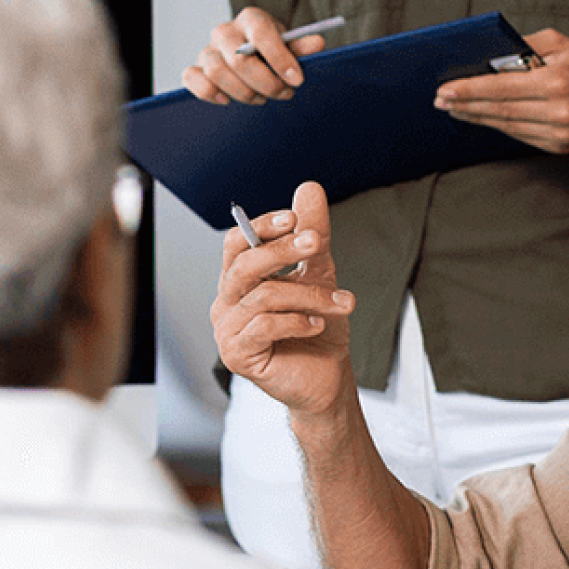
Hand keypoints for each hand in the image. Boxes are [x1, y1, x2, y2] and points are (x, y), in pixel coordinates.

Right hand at [182, 7, 331, 104]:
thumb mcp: (290, 47)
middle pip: (238, 59)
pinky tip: (227, 100)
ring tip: (261, 98)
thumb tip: (317, 43)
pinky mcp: (196, 68)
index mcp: (251, 19)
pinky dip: (209, 92)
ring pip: (216, 72)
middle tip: (284, 93)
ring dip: (243, 92)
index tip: (297, 80)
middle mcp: (225, 31)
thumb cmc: (273, 52)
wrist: (252, 58)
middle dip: (265, 83)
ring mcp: (207, 50)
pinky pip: (191, 78)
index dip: (280, 58)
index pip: (261, 33)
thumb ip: (301, 46)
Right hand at [209, 181, 354, 417]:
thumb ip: (311, 234)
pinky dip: (297, 321)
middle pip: (244, 264)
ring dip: (308, 294)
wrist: (326, 380)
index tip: (294, 218)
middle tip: (317, 242)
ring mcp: (227, 331)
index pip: (237, 243)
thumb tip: (308, 189)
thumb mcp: (319, 272)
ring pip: (264, 296)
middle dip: (283, 250)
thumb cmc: (315, 329)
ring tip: (341, 302)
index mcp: (239, 280)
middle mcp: (226, 303)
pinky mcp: (237, 356)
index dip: (261, 226)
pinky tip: (318, 324)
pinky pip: (263, 327)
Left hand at [432, 28, 568, 153]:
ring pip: (507, 126)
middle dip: (465, 105)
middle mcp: (559, 111)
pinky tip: (483, 117)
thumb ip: (522, 47)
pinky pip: (521, 135)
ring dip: (477, 117)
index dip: (468, 90)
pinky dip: (499, 126)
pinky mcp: (561, 146)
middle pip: (498, 110)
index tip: (444, 90)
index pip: (500, 89)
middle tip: (440, 100)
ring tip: (455, 109)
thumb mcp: (558, 43)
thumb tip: (487, 58)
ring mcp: (561, 133)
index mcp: (556, 83)